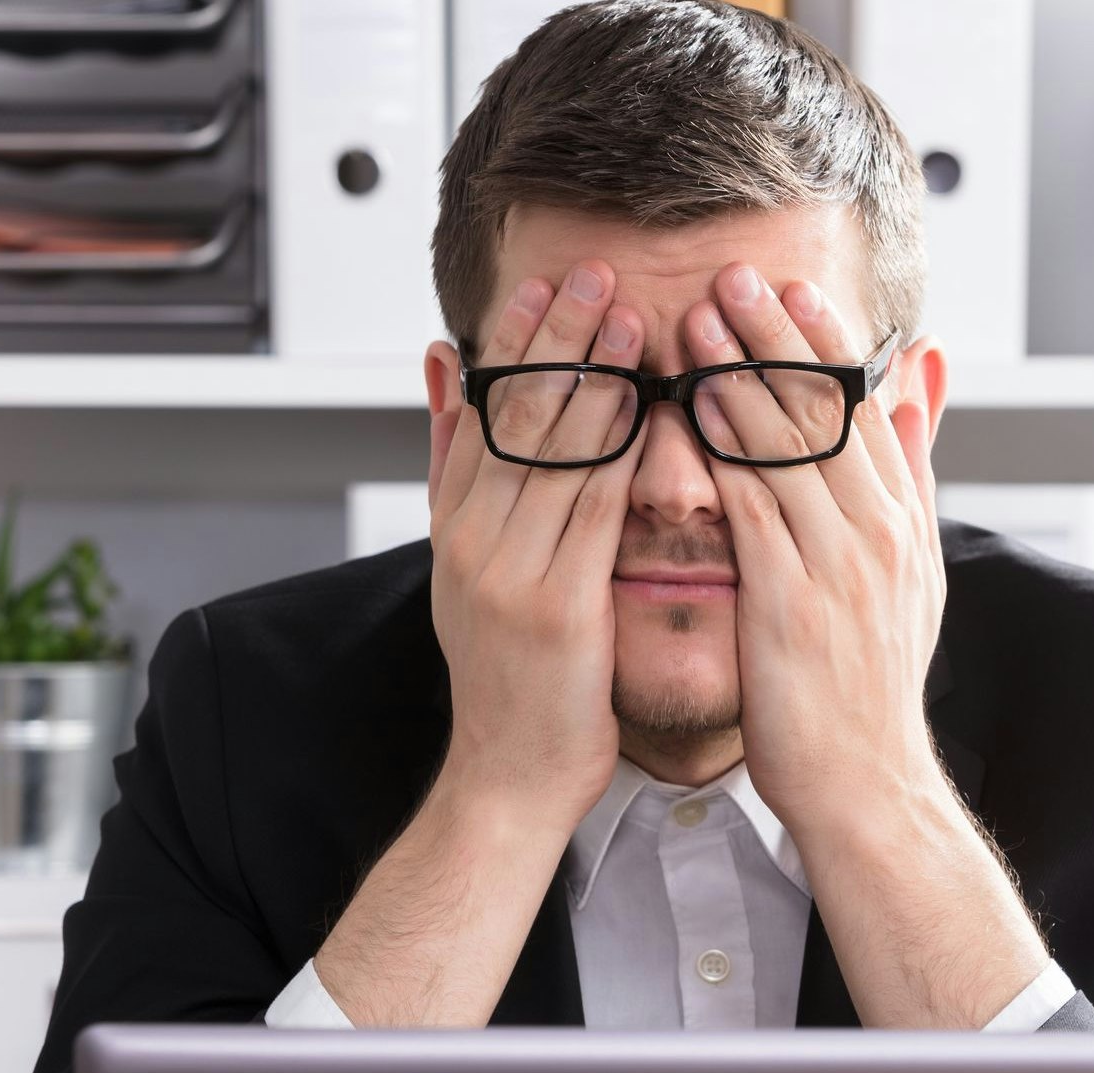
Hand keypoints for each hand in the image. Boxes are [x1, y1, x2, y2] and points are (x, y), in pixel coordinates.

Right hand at [428, 259, 646, 829]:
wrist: (508, 776)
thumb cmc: (511, 677)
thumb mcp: (464, 564)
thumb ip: (456, 466)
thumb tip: (442, 369)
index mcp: (454, 527)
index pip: (481, 411)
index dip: (514, 341)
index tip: (549, 284)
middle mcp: (473, 541)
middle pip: (515, 418)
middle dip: (559, 338)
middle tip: (599, 275)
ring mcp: (509, 573)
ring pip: (554, 452)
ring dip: (596, 377)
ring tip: (630, 317)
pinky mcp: (556, 608)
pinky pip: (594, 513)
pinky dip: (622, 452)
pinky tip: (651, 408)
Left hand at [681, 262, 948, 834]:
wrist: (866, 782)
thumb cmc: (870, 684)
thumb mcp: (914, 573)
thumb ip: (911, 477)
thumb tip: (918, 388)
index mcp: (902, 521)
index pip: (864, 408)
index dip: (825, 342)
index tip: (790, 288)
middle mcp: (878, 532)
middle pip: (825, 411)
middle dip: (776, 337)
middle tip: (732, 277)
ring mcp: (838, 566)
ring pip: (787, 447)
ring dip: (738, 375)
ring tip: (698, 319)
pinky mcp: (790, 602)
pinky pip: (752, 507)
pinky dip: (722, 449)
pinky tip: (689, 408)